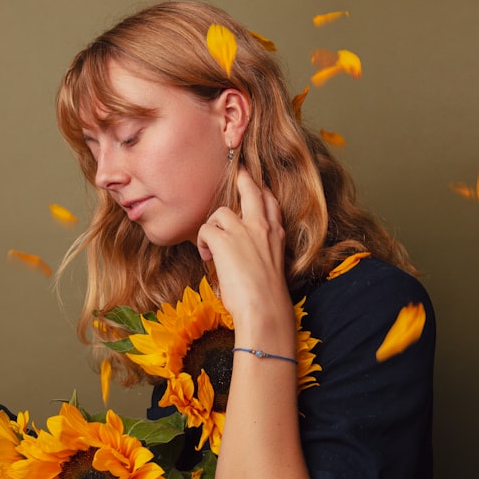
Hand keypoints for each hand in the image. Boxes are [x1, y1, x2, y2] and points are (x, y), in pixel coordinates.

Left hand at [196, 168, 293, 338]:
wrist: (265, 308)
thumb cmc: (268, 296)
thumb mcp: (273, 265)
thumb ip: (261, 250)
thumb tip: (242, 252)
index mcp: (276, 234)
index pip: (270, 202)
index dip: (261, 191)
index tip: (255, 187)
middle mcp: (262, 227)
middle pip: (251, 189)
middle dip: (242, 177)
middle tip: (236, 170)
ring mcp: (243, 231)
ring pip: (220, 212)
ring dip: (213, 227)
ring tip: (212, 248)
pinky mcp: (224, 241)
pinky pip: (205, 229)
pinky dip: (203, 242)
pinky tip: (208, 257)